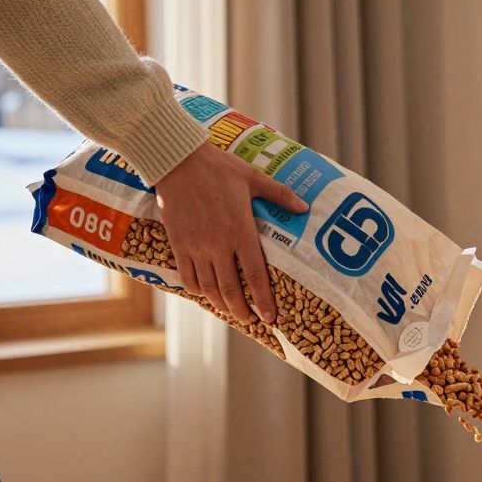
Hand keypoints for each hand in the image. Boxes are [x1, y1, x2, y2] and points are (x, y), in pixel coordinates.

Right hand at [154, 142, 308, 324]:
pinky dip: (197, 289)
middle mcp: (218, 245)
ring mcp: (196, 247)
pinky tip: (205, 293)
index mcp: (241, 232)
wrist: (177, 161)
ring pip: (209, 288)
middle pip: (231, 290)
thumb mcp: (254, 178)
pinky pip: (187, 276)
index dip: (263, 300)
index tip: (269, 317)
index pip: (255, 275)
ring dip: (220, 304)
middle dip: (242, 310)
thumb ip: (280, 195)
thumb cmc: (218, 167)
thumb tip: (304, 207)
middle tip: (250, 321)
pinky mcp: (178, 244)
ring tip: (230, 311)